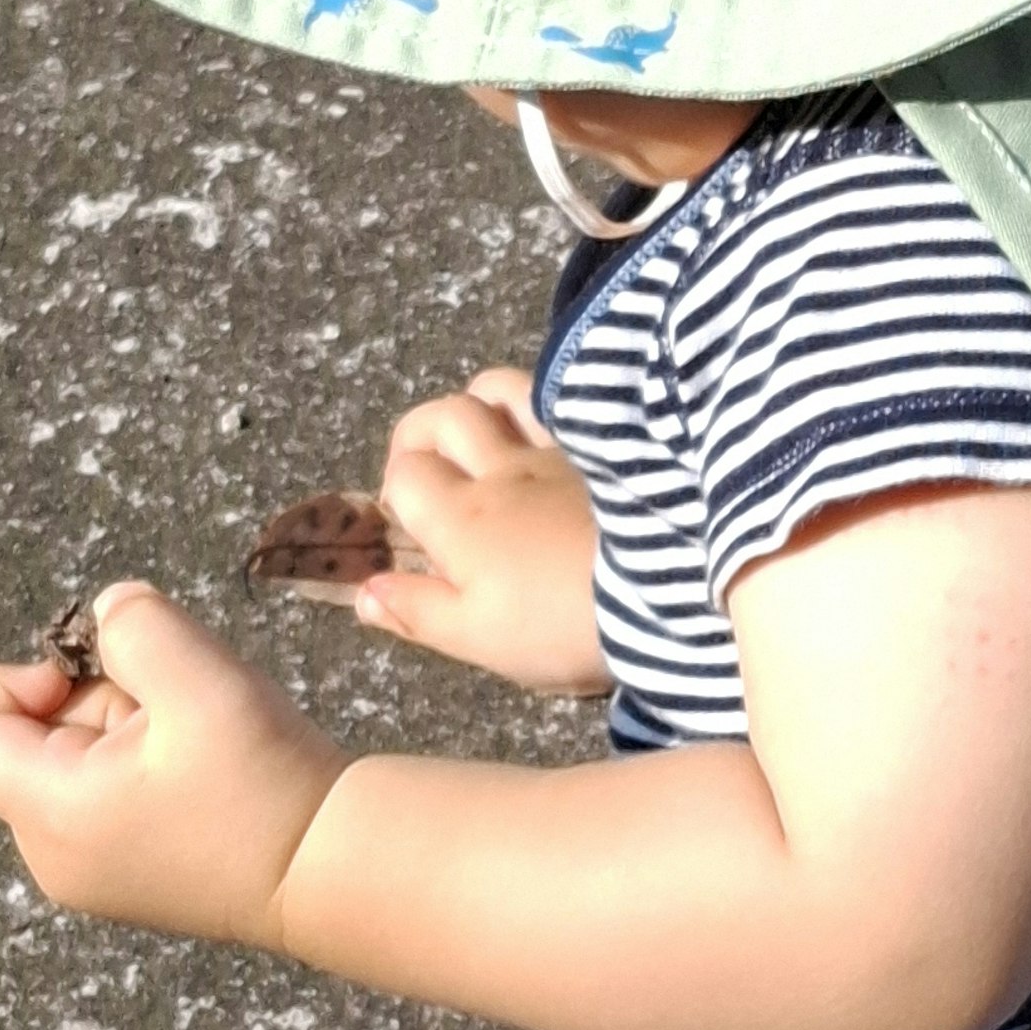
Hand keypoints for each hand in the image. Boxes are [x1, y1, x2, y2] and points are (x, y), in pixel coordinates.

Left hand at [0, 585, 346, 948]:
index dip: (10, 681)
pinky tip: (201, 769)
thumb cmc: (267, 784)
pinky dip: (139, 763)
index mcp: (52, 813)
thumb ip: (137, 626)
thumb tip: (107, 613)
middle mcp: (53, 855)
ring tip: (195, 738)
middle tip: (170, 705)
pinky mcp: (127, 875)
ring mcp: (89, 873)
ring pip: (69, 763)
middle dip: (89, 700)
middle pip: (25, 742)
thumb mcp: (203, 680)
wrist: (335, 871)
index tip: (88, 674)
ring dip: (121, 728)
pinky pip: (102, 794)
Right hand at [360, 369, 609, 694]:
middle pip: (440, 416)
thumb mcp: (480, 639)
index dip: (397, 491)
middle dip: (419, 434)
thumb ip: (418, 611)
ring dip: (476, 404)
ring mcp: (554, 449)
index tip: (412, 521)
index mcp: (461, 520)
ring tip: (480, 436)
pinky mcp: (603, 444)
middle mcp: (499, 470)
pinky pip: (555, 399)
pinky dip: (536, 403)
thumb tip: (364, 592)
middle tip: (428, 466)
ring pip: (497, 389)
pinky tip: (542, 430)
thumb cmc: (561, 628)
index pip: (404, 475)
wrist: (666, 593)